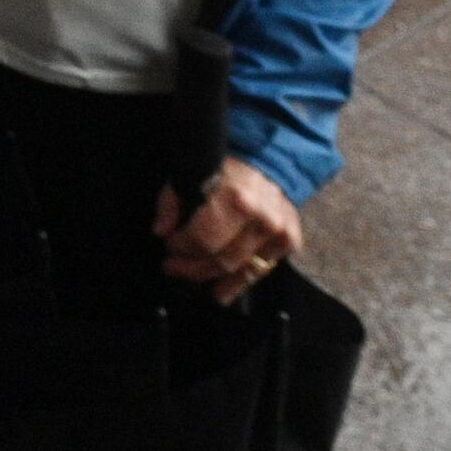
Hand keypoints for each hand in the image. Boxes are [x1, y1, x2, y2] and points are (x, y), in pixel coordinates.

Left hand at [156, 163, 301, 304]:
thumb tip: (160, 231)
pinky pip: (263, 269)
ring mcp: (278, 231)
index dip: (181, 248)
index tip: (169, 248)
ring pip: (242, 270)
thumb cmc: (223, 168)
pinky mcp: (290, 239)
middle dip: (193, 267)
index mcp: (234, 199)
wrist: (268, 160)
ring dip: (216, 280)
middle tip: (174, 268)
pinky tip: (225, 289)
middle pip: (221, 259)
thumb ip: (171, 202)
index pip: (203, 240)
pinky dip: (242, 280)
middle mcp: (260, 218)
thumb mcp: (190, 174)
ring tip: (197, 286)